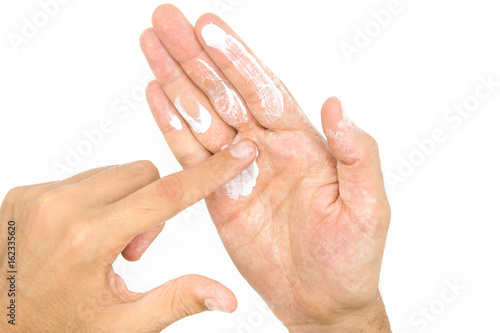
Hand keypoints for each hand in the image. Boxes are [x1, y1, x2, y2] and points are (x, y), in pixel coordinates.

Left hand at [0, 142, 255, 332]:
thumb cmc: (58, 330)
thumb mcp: (123, 325)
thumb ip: (178, 300)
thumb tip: (227, 297)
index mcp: (90, 240)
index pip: (168, 195)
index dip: (211, 173)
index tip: (239, 153)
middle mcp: (62, 207)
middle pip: (144, 174)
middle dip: (154, 206)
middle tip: (131, 251)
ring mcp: (38, 196)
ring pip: (114, 173)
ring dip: (124, 203)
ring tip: (103, 246)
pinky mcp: (24, 192)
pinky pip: (83, 178)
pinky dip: (95, 201)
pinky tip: (80, 236)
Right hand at [142, 5, 390, 331]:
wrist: (323, 300)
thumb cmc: (351, 256)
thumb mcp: (368, 205)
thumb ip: (355, 153)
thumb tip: (336, 105)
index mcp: (302, 143)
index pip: (264, 90)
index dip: (236, 59)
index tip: (209, 28)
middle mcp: (266, 147)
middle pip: (224, 93)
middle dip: (194, 56)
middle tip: (165, 21)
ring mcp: (239, 170)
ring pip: (202, 116)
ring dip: (175, 81)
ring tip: (151, 47)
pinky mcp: (218, 196)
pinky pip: (191, 156)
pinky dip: (171, 125)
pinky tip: (156, 95)